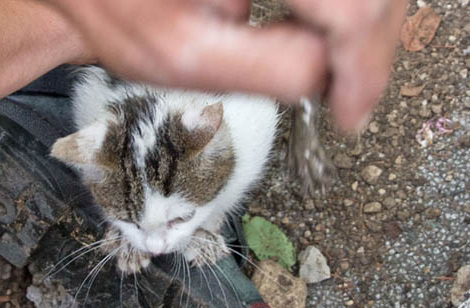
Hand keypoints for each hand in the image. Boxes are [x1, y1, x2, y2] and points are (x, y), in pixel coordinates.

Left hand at [48, 0, 406, 130]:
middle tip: (353, 101)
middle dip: (371, 48)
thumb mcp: (189, 59)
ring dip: (367, 25)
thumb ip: (274, 69)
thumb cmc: (119, 15)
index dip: (364, 68)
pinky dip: (347, 8)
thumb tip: (332, 76)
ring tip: (344, 74)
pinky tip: (329, 34)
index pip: (352, 5)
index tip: (350, 115)